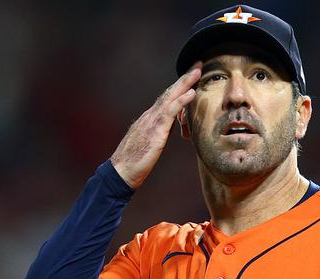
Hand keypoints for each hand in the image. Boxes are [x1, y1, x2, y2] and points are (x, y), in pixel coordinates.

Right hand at [109, 62, 201, 188]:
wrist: (121, 172)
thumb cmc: (134, 162)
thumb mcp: (149, 144)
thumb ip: (158, 132)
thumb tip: (166, 129)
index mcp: (149, 119)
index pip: (167, 98)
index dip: (180, 86)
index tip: (191, 75)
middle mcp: (150, 115)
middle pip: (169, 92)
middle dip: (184, 78)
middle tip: (198, 64)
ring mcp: (151, 121)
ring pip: (170, 97)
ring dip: (185, 83)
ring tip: (197, 71)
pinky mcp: (154, 131)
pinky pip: (170, 112)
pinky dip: (181, 101)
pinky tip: (191, 93)